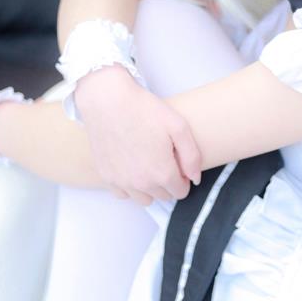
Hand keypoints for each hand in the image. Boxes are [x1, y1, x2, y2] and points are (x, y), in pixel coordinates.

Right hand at [76, 66, 201, 204]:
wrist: (107, 100)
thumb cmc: (144, 110)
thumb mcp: (178, 126)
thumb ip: (192, 156)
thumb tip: (195, 179)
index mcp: (162, 173)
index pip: (181, 192)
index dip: (183, 177)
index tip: (177, 163)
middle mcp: (141, 183)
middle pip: (164, 196)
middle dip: (168, 182)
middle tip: (163, 158)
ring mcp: (122, 182)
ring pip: (144, 199)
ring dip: (150, 188)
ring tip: (147, 165)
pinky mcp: (106, 176)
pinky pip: (123, 194)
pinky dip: (129, 186)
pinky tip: (131, 167)